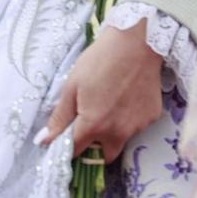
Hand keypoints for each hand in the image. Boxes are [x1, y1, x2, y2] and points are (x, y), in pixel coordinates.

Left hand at [39, 21, 164, 163]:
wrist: (136, 42)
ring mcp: (138, 126)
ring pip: (122, 139)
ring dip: (113, 130)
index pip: (76, 151)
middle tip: (90, 123)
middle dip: (95, 146)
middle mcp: (117, 133)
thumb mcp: (72, 85)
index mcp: (94, 126)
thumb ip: (60, 118)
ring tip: (110, 101)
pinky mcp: (152, 117)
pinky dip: (129, 118)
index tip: (65, 139)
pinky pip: (136, 125)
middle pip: (104, 155)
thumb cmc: (100, 60)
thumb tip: (44, 141)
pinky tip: (127, 96)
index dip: (68, 147)